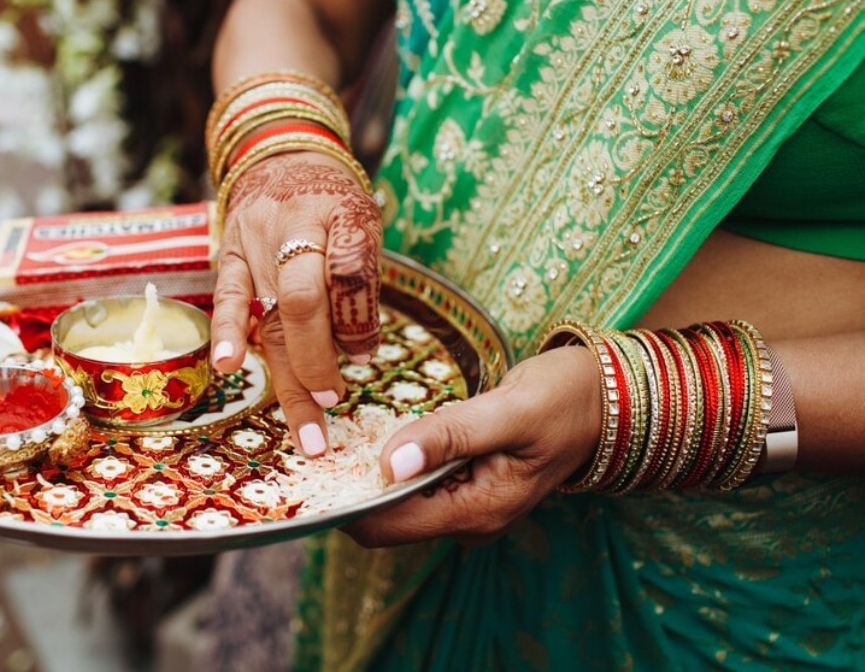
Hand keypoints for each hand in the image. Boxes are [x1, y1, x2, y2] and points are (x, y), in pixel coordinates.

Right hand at [210, 151, 381, 456]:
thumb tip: (357, 353)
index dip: (360, 321)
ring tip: (308, 429)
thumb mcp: (364, 223)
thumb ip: (361, 281)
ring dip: (291, 374)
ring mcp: (259, 243)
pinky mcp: (230, 255)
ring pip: (274, 313)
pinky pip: (229, 297)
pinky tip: (229, 367)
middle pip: (307, 299)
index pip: (354, 272)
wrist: (281, 157)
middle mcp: (298, 227)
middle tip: (334, 401)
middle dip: (321, 360)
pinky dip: (230, 333)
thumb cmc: (332, 203)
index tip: (362, 357)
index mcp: (344, 214)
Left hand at [342, 345, 602, 547]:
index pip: (385, 527)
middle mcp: (467, 520)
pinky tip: (380, 428)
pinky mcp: (466, 485)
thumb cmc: (565, 399)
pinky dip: (393, 460)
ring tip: (348, 429)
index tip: (317, 463)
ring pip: (396, 499)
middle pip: (383, 518)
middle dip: (352, 484)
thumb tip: (390, 462)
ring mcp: (467, 505)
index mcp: (477, 511)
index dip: (345, 501)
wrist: (608, 399)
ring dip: (371, 470)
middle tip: (327, 436)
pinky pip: (414, 483)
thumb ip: (450, 435)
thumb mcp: (509, 410)